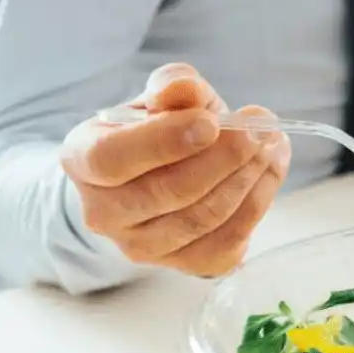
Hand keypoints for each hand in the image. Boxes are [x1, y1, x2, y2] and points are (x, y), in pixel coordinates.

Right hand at [61, 63, 290, 277]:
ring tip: (270, 144)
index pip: (113, 157)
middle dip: (225, 157)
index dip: (165, 141)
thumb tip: (184, 89)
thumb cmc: (160, 131)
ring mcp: (142, 247)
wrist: (163, 178)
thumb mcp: (164, 100)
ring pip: (205, 217)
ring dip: (248, 177)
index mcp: (83, 159)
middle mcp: (104, 212)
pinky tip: (269, 171)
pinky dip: (257, 202)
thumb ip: (174, 87)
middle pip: (170, 191)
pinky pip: (228, 240)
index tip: (211, 122)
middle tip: (259, 129)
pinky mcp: (184, 265)